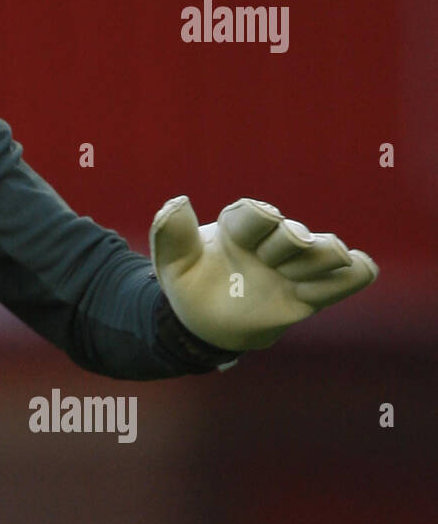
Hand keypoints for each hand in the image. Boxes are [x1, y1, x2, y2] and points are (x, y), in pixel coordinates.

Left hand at [150, 196, 378, 351]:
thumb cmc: (191, 284)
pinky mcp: (315, 291)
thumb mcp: (172, 263)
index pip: (256, 212)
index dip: (256, 222)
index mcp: (240, 227)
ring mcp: (297, 266)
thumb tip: (178, 201)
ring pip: (330, 249)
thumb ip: (170, 234)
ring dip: (319, 261)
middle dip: (286, 245)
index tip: (244, 244)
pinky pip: (353, 276)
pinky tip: (338, 280)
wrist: (208, 322)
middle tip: (270, 264)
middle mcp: (273, 241)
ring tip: (294, 277)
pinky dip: (352, 275)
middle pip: (295, 232)